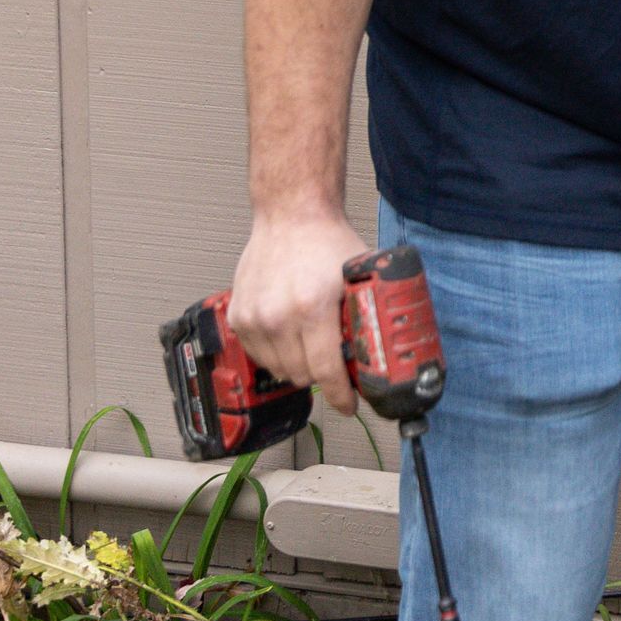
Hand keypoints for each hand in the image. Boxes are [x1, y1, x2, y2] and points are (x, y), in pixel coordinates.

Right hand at [227, 209, 368, 414]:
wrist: (290, 215)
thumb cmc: (326, 242)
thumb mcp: (359, 278)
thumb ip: (367, 316)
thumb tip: (382, 353)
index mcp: (313, 308)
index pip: (326, 372)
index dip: (342, 396)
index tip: (349, 405)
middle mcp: (278, 316)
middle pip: (303, 375)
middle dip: (323, 376)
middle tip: (334, 363)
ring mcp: (254, 318)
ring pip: (279, 370)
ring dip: (298, 366)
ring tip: (312, 346)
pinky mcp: (239, 317)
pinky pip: (259, 356)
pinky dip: (275, 354)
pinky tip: (290, 336)